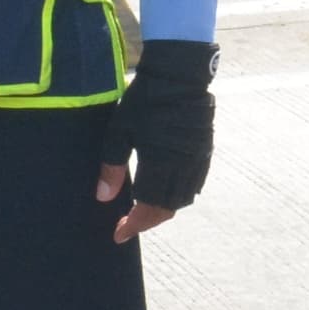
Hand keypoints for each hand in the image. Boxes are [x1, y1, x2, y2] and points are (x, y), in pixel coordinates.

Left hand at [99, 38, 215, 243]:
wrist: (179, 75)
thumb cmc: (145, 100)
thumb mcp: (120, 131)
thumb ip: (111, 167)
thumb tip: (103, 199)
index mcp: (160, 164)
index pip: (148, 208)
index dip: (133, 224)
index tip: (119, 234)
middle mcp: (183, 167)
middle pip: (168, 208)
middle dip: (148, 220)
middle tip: (129, 224)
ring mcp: (198, 159)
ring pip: (184, 198)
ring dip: (164, 209)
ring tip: (145, 209)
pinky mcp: (205, 149)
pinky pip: (194, 183)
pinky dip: (179, 194)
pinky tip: (166, 190)